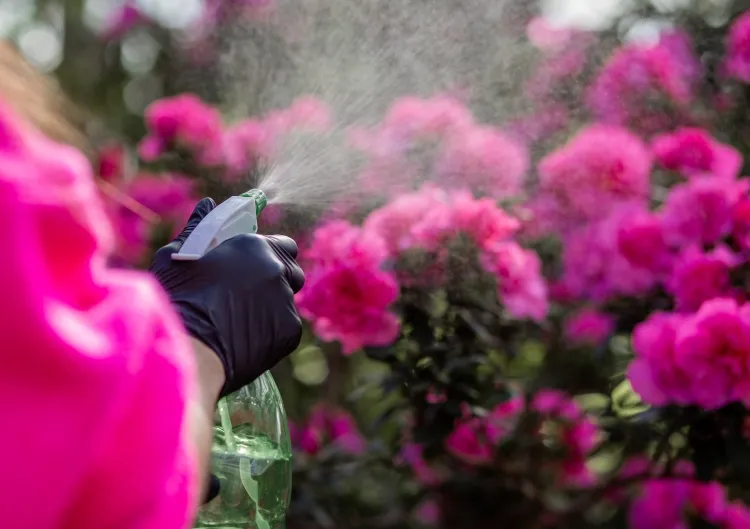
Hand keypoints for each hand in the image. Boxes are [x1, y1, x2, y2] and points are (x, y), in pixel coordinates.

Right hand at [150, 198, 304, 395]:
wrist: (185, 349)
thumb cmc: (175, 299)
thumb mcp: (179, 257)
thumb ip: (199, 228)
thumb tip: (207, 205)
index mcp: (253, 246)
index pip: (284, 244)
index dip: (271, 253)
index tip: (255, 264)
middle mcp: (276, 269)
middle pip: (291, 270)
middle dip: (276, 278)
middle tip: (249, 292)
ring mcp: (286, 300)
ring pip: (287, 300)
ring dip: (272, 304)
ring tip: (242, 317)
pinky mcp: (290, 331)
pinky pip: (285, 325)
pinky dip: (271, 330)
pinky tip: (246, 336)